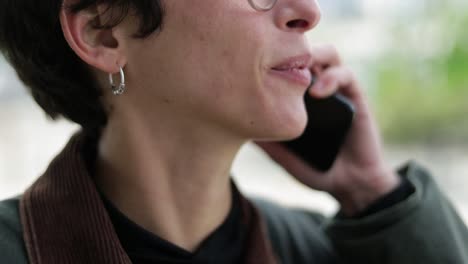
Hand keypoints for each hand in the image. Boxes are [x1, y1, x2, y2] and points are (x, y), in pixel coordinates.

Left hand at [256, 45, 400, 215]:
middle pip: (306, 52)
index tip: (255, 63)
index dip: (274, 57)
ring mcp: (337, 90)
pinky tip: (318, 92)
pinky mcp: (355, 97)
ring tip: (298, 68)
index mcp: (301, 97)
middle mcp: (319, 88)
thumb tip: (237, 130)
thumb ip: (266, 143)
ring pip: (328, 54)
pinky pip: (346, 75)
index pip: (288, 64)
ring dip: (313, 54)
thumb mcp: (283, 155)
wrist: (349, 184)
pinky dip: (331, 78)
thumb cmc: (316, 168)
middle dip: (292, 48)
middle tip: (276, 56)